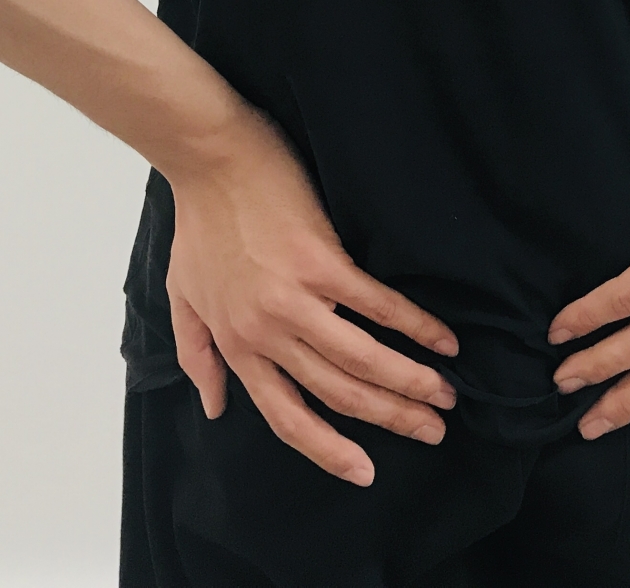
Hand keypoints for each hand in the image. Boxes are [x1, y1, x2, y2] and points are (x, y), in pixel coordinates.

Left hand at [162, 104, 460, 487]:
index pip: (286, 416)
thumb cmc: (197, 221)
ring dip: (410, 382)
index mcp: (237, 346)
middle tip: (433, 431)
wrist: (209, 158)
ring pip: (361, 360)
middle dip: (390, 418)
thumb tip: (214, 406)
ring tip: (447, 396)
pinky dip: (415, 325)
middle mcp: (266, 333)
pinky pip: (377, 305)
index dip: (328, 450)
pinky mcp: (321, 261)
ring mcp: (294, 299)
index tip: (364, 472)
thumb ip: (198, 354)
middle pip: (337, 394)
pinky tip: (444, 339)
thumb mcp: (182, 296)